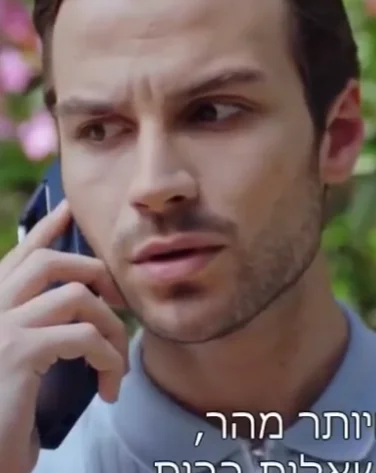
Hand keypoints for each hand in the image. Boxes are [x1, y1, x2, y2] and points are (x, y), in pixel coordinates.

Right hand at [0, 200, 127, 472]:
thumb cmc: (5, 416)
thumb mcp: (22, 363)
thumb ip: (41, 328)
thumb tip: (85, 304)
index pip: (20, 253)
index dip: (47, 226)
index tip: (69, 207)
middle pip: (50, 261)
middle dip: (94, 272)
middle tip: (118, 299)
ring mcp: (1, 328)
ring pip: (76, 297)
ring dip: (110, 328)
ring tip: (117, 361)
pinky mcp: (17, 354)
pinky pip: (84, 335)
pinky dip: (108, 356)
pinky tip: (110, 384)